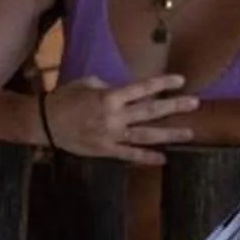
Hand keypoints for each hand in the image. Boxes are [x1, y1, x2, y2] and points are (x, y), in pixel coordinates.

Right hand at [49, 76, 196, 162]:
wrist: (44, 123)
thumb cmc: (65, 99)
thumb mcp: (86, 83)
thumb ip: (107, 86)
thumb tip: (122, 91)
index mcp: (110, 97)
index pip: (142, 89)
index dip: (162, 84)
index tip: (181, 81)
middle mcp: (115, 117)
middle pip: (150, 111)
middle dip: (174, 107)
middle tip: (195, 104)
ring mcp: (111, 136)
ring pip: (145, 135)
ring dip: (169, 134)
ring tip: (189, 133)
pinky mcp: (106, 150)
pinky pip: (129, 155)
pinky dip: (146, 158)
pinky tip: (163, 159)